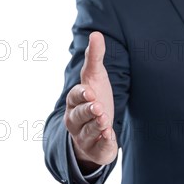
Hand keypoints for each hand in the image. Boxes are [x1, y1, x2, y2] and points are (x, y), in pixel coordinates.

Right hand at [64, 31, 117, 172]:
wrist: (93, 130)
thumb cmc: (93, 99)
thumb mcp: (95, 78)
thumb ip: (95, 58)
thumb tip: (96, 34)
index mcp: (74, 101)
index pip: (74, 96)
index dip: (82, 95)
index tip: (90, 92)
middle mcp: (75, 119)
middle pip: (79, 115)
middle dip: (88, 111)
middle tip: (98, 108)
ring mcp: (84, 136)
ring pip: (87, 132)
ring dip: (95, 127)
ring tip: (105, 122)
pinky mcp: (96, 149)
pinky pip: (98, 149)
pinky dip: (103, 145)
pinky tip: (110, 138)